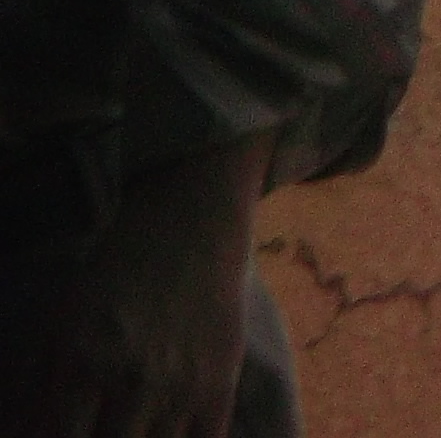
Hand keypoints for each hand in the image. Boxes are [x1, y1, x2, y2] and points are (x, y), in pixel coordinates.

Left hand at [0, 134, 268, 437]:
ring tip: (131, 433)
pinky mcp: (219, 381)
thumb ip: (39, 388)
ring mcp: (180, 384)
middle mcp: (131, 380)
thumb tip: (23, 432)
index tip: (66, 437)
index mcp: (81, 364)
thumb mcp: (61, 323)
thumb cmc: (115, 271)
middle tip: (99, 432)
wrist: (192, 222)